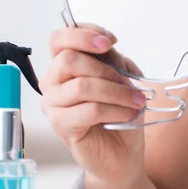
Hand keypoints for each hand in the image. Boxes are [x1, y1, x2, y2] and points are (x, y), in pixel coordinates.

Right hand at [38, 24, 146, 183]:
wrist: (121, 154)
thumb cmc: (119, 114)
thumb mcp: (123, 78)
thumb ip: (113, 60)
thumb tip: (108, 48)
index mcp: (63, 65)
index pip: (59, 38)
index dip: (84, 34)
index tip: (111, 42)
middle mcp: (52, 82)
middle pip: (67, 59)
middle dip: (105, 68)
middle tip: (127, 82)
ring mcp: (53, 105)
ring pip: (82, 86)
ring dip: (116, 92)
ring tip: (135, 100)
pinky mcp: (61, 126)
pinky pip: (88, 110)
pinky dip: (115, 109)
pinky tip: (128, 114)